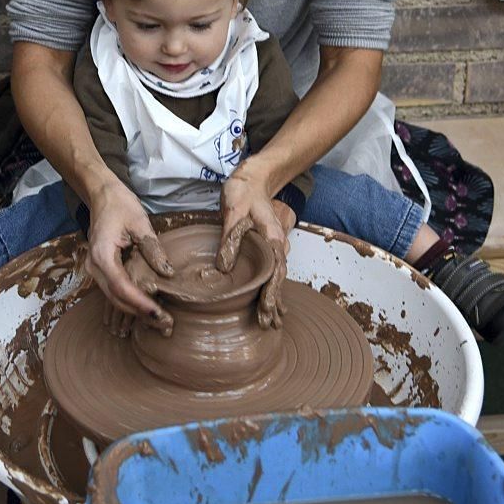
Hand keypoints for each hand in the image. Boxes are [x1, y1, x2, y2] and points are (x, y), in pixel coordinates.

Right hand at [85, 178, 173, 334]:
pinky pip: (114, 290)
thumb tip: (167, 273)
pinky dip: (130, 300)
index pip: (121, 287)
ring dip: (135, 310)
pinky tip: (147, 306)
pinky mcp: (101, 269)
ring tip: (159, 319)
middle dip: (140, 313)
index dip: (140, 303)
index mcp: (102, 255)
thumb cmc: (120, 204)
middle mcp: (94, 266)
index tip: (159, 313)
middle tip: (165, 323)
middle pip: (116, 299)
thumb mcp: (141, 223)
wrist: (102, 195)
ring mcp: (94, 269)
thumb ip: (153, 249)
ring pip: (114, 298)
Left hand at [217, 167, 293, 329]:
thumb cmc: (243, 191)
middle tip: (270, 325)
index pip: (275, 270)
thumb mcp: (233, 210)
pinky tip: (268, 301)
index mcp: (272, 237)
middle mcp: (278, 244)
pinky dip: (270, 287)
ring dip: (274, 298)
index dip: (272, 291)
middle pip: (279, 278)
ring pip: (276, 277)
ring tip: (272, 321)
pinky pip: (270, 271)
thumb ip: (230, 238)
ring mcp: (274, 246)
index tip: (268, 309)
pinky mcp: (266, 247)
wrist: (253, 178)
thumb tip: (224, 268)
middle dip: (275, 302)